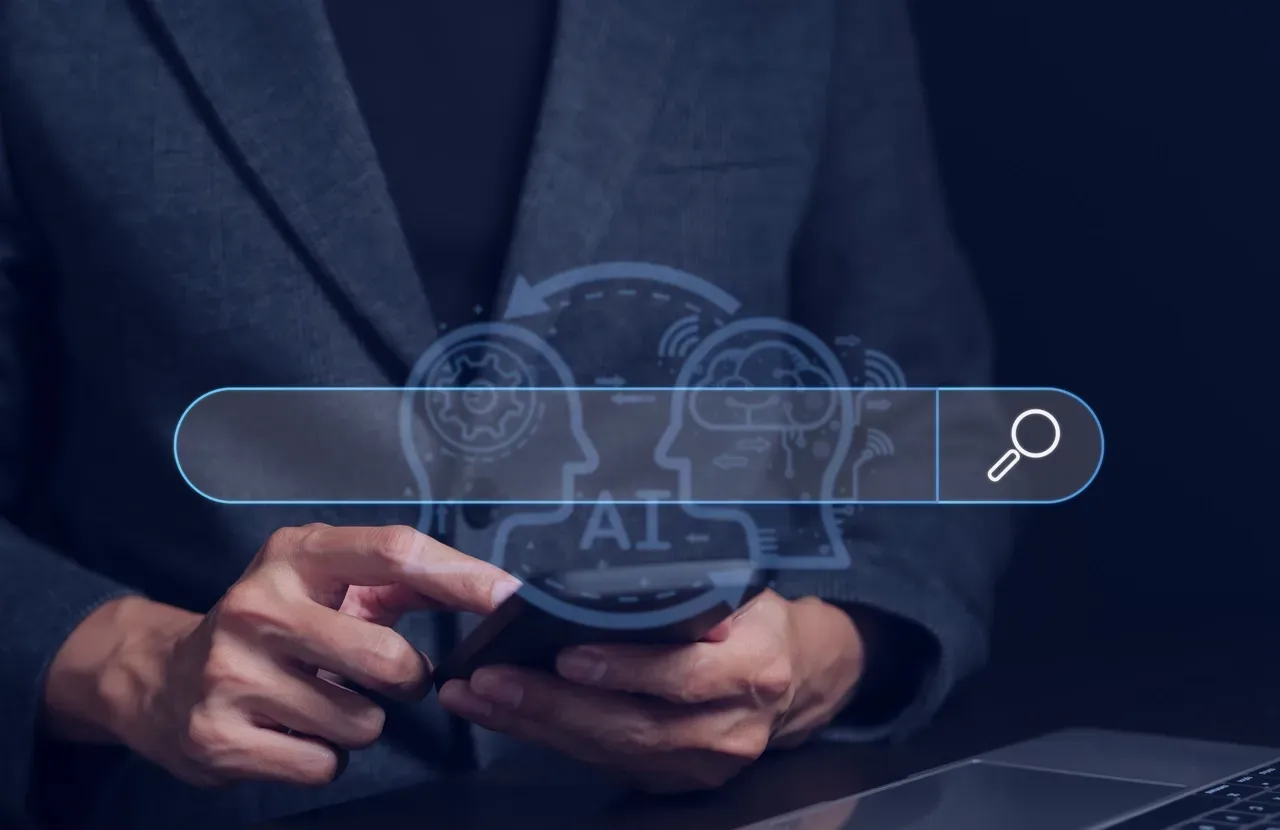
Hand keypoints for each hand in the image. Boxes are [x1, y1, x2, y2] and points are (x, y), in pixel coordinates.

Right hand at [43, 524, 519, 786]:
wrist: (159, 679)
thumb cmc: (268, 626)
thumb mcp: (320, 583)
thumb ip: (396, 582)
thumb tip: (489, 590)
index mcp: (296, 556)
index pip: (396, 552)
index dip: (463, 578)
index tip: (511, 599)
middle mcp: (259, 606)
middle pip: (388, 657)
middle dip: (405, 680)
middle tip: (383, 678)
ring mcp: (233, 673)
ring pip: (361, 723)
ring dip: (358, 723)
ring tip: (319, 702)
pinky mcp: (220, 737)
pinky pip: (322, 764)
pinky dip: (321, 757)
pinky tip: (289, 731)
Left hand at [438, 590, 863, 792]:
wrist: (802, 679)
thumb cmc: (757, 620)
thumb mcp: (741, 592)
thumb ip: (692, 597)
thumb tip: (616, 588)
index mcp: (753, 671)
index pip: (682, 676)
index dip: (624, 669)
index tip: (565, 655)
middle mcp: (731, 729)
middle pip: (633, 725)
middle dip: (552, 705)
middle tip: (489, 680)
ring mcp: (704, 765)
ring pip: (611, 750)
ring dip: (536, 725)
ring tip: (477, 696)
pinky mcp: (677, 781)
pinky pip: (606, 762)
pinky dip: (552, 738)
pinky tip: (508, 715)